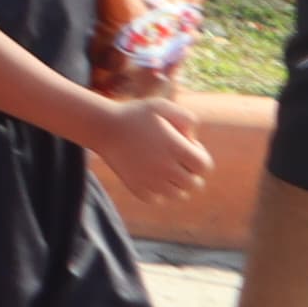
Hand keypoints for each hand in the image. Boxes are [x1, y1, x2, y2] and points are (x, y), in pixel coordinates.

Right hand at [96, 95, 215, 205]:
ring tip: (164, 169)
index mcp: (176, 149)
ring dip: (176, 184)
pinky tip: (150, 177)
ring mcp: (151, 180)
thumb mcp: (161, 107)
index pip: (205, 167)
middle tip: (176, 160)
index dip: (200, 157)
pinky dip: (157, 192)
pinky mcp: (136, 187)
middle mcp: (167, 168)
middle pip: (195, 184)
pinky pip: (156, 199)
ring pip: (178, 195)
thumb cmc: (134, 115)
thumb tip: (194, 139)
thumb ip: (187, 118)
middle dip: (190, 173)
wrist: (102, 126)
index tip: (187, 147)